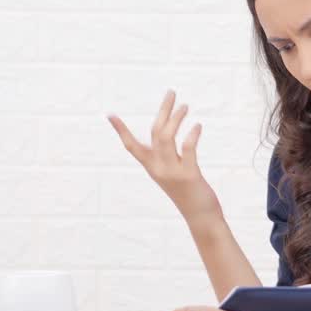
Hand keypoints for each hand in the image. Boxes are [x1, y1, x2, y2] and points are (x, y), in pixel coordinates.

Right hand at [107, 90, 220, 220]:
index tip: (110, 114)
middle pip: (154, 133)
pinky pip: (187, 149)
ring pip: (166, 138)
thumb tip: (168, 137)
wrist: (200, 217)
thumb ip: (167, 158)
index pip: (131, 146)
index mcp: (152, 167)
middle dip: (163, 110)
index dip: (121, 130)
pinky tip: (197, 126)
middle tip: (172, 93)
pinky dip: (192, 135)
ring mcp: (172, 172)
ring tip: (185, 106)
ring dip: (176, 119)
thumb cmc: (189, 194)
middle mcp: (158, 168)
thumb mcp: (173, 174)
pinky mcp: (189, 175)